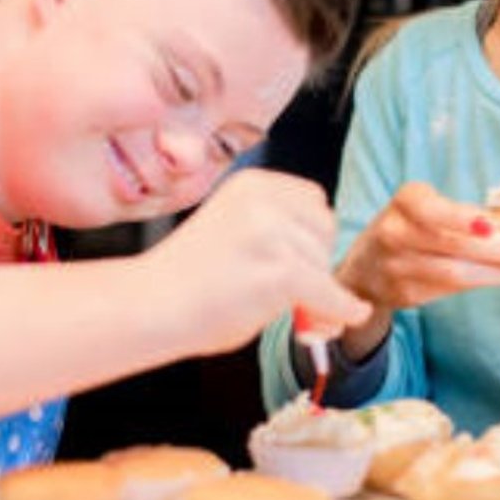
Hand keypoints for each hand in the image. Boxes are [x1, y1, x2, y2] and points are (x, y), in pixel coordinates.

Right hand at [141, 168, 369, 355]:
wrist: (149, 306)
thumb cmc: (183, 280)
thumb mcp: (234, 233)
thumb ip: (276, 238)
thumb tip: (327, 274)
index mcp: (251, 184)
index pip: (313, 199)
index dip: (312, 233)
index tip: (304, 259)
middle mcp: (264, 199)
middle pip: (325, 228)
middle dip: (316, 260)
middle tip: (297, 293)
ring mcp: (272, 233)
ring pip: (325, 264)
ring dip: (314, 290)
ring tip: (279, 308)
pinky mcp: (280, 271)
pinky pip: (328, 293)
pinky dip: (342, 308)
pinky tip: (350, 316)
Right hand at [336, 181, 499, 315]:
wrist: (367, 265)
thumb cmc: (413, 227)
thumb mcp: (429, 209)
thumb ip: (466, 216)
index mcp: (406, 201)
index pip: (430, 209)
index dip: (459, 219)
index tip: (491, 226)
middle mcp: (395, 233)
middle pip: (452, 245)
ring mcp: (398, 267)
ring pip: (454, 272)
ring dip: (499, 271)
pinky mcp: (406, 294)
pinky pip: (451, 289)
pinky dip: (484, 281)